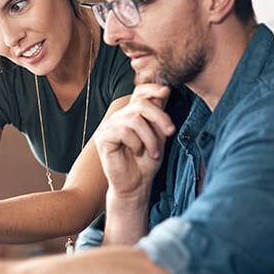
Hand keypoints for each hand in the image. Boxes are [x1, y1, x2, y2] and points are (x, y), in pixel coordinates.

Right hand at [92, 84, 174, 201]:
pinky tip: (137, 152)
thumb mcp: (159, 135)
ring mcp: (108, 125)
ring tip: (154, 152)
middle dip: (160, 117)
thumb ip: (158, 115)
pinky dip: (136, 143)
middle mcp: (118, 117)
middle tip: (171, 132)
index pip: (139, 92)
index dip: (151, 88)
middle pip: (140, 104)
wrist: (136, 185)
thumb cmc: (147, 162)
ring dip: (150, 137)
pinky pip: (124, 131)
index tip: (166, 92)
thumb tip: (164, 90)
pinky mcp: (102, 137)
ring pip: (134, 119)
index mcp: (131, 114)